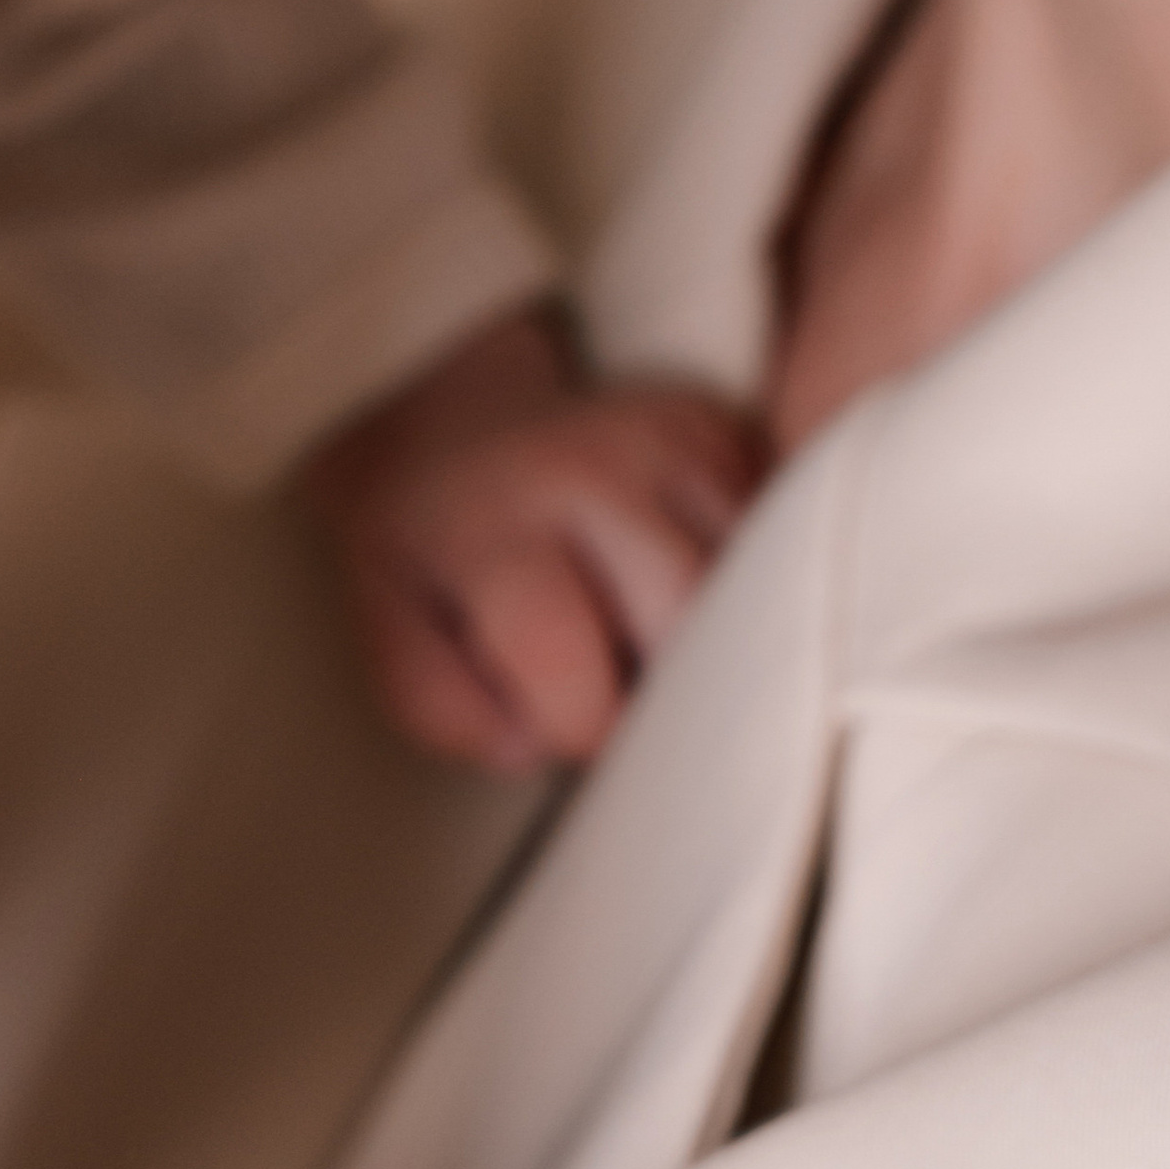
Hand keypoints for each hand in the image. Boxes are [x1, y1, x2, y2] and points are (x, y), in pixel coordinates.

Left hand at [302, 307, 766, 773]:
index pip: (573, 675)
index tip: (561, 712)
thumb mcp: (391, 634)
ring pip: (755, 583)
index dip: (578, 727)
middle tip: (621, 673)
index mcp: (490, 527)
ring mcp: (669, 441)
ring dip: (720, 636)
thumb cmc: (425, 554)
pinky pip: (778, 539)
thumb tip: (534, 743)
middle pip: (688, 624)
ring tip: (651, 626)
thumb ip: (446, 709)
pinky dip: (748, 586)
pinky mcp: (725, 435)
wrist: (447, 426)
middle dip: (669, 686)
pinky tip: (692, 587)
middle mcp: (586, 468)